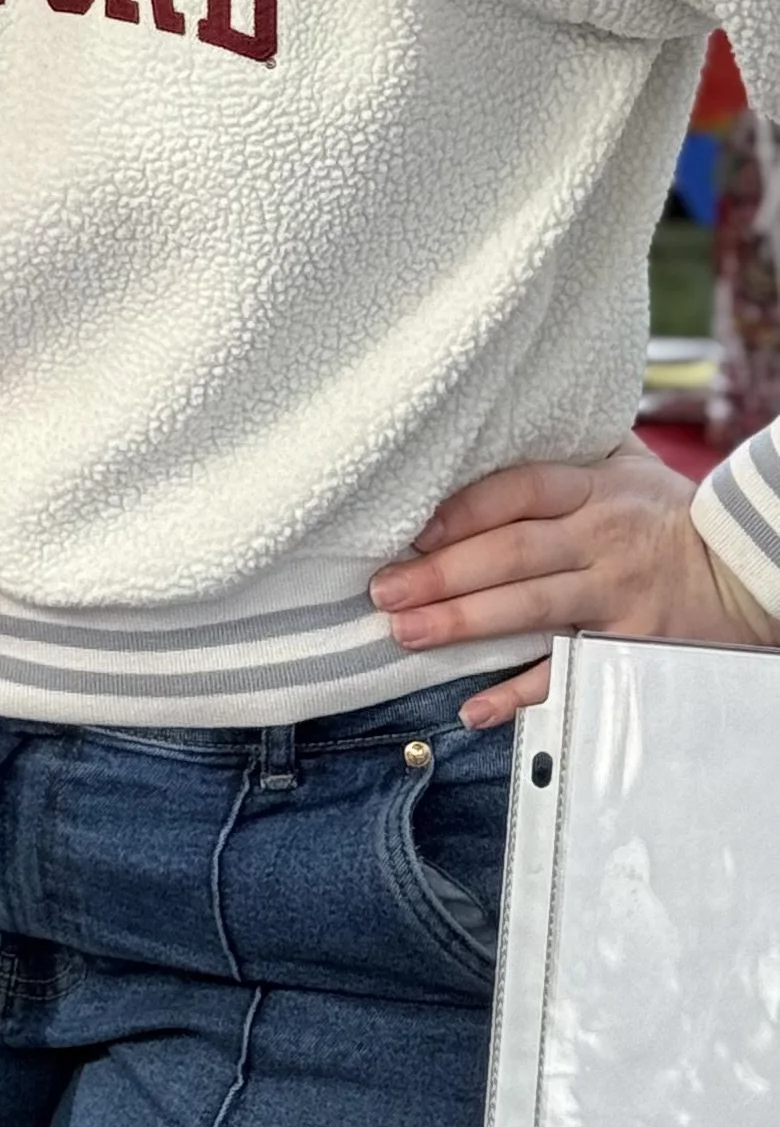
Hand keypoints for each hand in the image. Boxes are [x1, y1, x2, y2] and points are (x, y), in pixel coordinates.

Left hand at [369, 442, 734, 729]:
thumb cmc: (665, 512)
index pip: (522, 490)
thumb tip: (492, 419)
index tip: (415, 529)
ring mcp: (617, 595)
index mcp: (596, 488)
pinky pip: (566, 672)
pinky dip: (519, 694)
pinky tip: (473, 707)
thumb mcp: (627, 463)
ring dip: (463, 623)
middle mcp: (602, 539)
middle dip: (442, 574)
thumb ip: (567, 445)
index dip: (465, 508)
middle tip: (385, 591)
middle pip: (513, 554)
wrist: (742, 569)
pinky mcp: (629, 646)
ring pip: (530, 609)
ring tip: (406, 633)